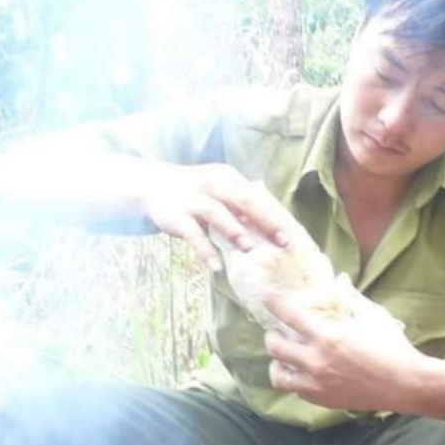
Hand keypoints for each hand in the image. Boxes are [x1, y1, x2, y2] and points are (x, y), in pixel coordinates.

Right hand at [143, 163, 297, 270]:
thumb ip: (241, 203)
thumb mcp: (218, 191)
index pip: (257, 196)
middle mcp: (211, 184)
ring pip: (216, 212)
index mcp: (227, 177)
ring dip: (233, 230)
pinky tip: (215, 267)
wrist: (151, 188)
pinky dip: (204, 250)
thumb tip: (273, 223)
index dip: (276, 215)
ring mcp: (192, 199)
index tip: (293, 235)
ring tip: (249, 248)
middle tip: (283, 241)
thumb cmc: (194, 195)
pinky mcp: (175, 215)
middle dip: (265, 221)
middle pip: (243, 200)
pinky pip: (192, 234)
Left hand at [262, 285, 423, 412]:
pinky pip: (297, 390)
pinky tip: (304, 372)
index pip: (290, 315)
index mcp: (328, 336)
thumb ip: (350, 298)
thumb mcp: (372, 316)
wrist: (406, 384)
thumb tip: (339, 280)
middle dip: (272, 336)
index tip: (267, 298)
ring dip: (277, 362)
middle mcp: (317, 361)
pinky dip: (295, 379)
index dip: (274, 304)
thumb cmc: (392, 347)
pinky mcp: (324, 400)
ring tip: (285, 356)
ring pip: (279, 375)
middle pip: (275, 347)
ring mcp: (318, 384)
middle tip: (278, 331)